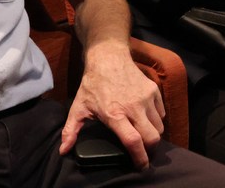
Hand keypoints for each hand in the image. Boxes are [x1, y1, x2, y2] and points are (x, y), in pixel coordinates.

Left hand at [59, 45, 164, 168]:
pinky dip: (157, 120)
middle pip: (152, 137)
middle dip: (150, 149)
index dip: (139, 157)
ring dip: (153, 134)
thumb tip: (63, 150)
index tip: (141, 166)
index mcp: (115, 114)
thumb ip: (70, 131)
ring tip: (144, 135)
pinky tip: (147, 119)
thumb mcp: (78, 107)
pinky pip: (161, 113)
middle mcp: (134, 107)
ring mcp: (146, 98)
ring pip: (159, 126)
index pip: (133, 141)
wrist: (109, 58)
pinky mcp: (154, 90)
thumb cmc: (93, 84)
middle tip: (143, 151)